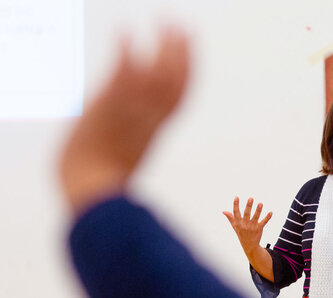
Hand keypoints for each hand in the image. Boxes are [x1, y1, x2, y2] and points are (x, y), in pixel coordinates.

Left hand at [59, 27, 189, 214]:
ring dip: (163, 46)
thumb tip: (133, 140)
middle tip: (185, 25)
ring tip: (165, 22)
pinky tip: (125, 31)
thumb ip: (131, 139)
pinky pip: (121, 76)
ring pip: (157, 75)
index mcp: (155, 129)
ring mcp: (131, 112)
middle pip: (174, 81)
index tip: (191, 47)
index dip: (189, 70)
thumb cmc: (102, 178)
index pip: (180, 95)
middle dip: (182, 53)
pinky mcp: (108, 108)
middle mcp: (148, 118)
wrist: (91, 189)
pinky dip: (125, 52)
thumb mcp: (125, 155)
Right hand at [223, 197, 272, 255]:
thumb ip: (230, 218)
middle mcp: (245, 224)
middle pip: (246, 213)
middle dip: (249, 206)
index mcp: (238, 222)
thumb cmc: (241, 234)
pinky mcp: (259, 228)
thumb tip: (224, 211)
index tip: (236, 197)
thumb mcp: (235, 226)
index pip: (236, 212)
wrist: (249, 245)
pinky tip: (271, 212)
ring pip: (256, 217)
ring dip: (258, 210)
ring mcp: (252, 226)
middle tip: (251, 198)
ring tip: (261, 203)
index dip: (236, 204)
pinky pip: (264, 222)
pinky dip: (267, 217)